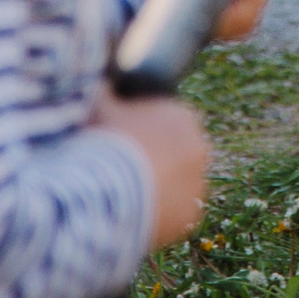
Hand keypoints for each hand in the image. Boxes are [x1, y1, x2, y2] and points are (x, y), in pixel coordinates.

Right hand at [91, 93, 210, 249]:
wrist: (106, 191)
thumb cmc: (102, 144)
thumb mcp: (100, 110)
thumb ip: (105, 93)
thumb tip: (101, 82)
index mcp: (181, 117)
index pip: (168, 122)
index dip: (144, 133)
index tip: (125, 144)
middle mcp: (199, 147)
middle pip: (177, 154)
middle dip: (156, 161)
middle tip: (125, 172)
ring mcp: (198, 182)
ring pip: (179, 185)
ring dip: (160, 189)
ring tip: (127, 197)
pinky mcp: (192, 214)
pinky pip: (177, 214)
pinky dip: (161, 215)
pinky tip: (136, 215)